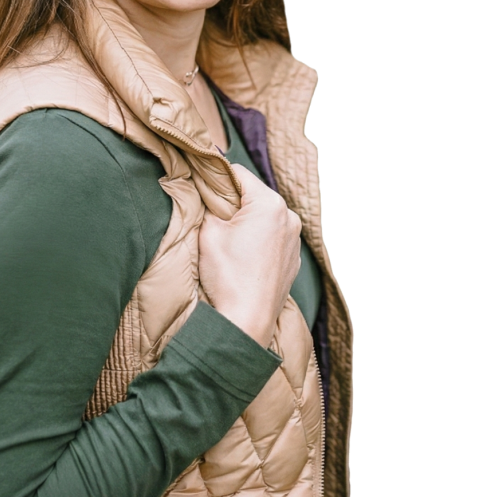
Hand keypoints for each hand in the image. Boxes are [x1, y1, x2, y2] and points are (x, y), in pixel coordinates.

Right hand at [198, 165, 301, 347]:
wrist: (246, 322)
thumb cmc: (227, 276)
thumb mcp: (208, 232)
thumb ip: (209, 205)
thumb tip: (208, 194)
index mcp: (270, 204)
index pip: (237, 174)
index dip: (216, 179)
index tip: (201, 188)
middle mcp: (289, 217)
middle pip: (253, 195)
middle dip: (232, 203)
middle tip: (212, 219)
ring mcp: (295, 239)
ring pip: (264, 216)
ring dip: (246, 222)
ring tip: (228, 242)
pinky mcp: (293, 258)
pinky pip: (273, 237)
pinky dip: (258, 240)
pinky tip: (242, 258)